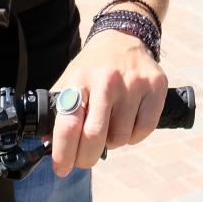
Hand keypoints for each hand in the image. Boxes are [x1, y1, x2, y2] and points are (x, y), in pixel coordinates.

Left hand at [48, 29, 168, 175]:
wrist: (123, 35)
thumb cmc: (93, 66)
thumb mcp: (70, 79)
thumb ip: (57, 109)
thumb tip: (46, 143)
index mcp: (80, 79)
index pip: (69, 124)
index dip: (63, 153)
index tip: (61, 168)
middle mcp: (107, 80)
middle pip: (95, 136)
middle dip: (86, 158)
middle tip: (85, 159)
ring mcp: (134, 82)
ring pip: (121, 137)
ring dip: (113, 143)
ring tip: (110, 128)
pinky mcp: (156, 86)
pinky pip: (144, 129)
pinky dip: (134, 136)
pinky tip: (128, 123)